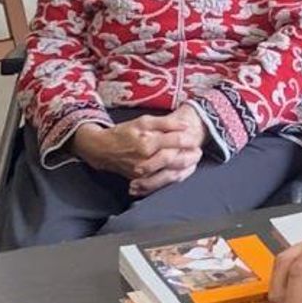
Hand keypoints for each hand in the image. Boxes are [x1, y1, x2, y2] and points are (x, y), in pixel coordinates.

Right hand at [71, 106, 205, 192]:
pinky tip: (181, 170)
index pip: (174, 141)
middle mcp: (146, 160)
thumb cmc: (125, 132)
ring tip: (193, 160)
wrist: (103, 149)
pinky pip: (161, 180)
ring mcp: (143, 172)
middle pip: (174, 159)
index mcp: (147, 143)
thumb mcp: (144, 121)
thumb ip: (165, 123)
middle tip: (198, 151)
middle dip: (189, 155)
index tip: (195, 137)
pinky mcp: (140, 180)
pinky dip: (174, 176)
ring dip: (184, 167)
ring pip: (169, 173)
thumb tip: (185, 126)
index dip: (188, 139)